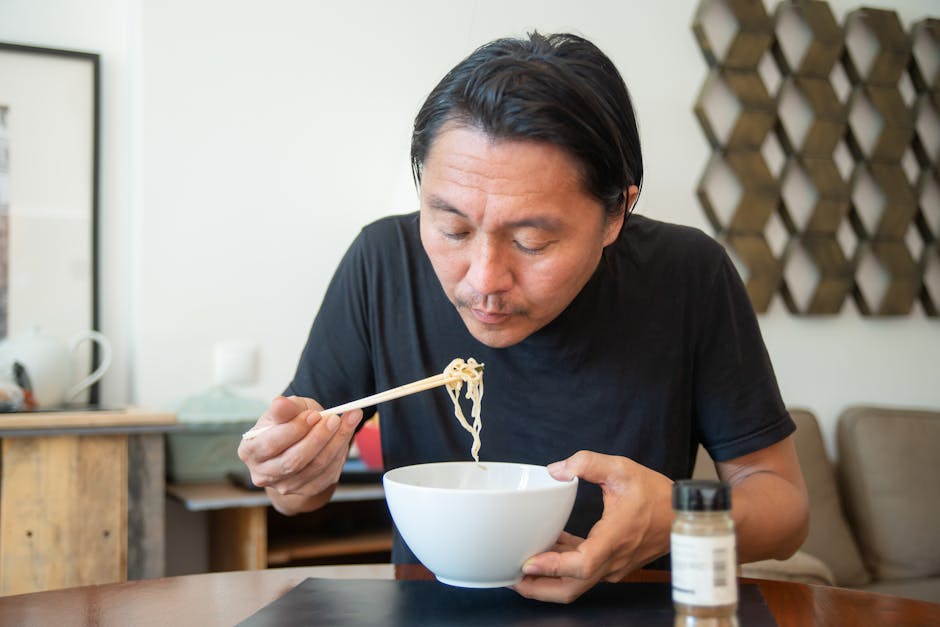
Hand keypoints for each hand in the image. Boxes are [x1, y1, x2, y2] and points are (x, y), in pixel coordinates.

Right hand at [237, 396, 362, 507]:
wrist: (297, 443)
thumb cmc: (288, 423)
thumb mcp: (285, 410)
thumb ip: (284, 408)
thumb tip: (280, 402)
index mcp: (250, 451)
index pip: (271, 443)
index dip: (295, 429)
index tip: (315, 414)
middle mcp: (263, 474)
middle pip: (294, 460)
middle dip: (318, 438)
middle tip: (335, 418)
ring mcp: (284, 486)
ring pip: (315, 467)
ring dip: (335, 443)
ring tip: (349, 420)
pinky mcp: (306, 490)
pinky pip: (327, 473)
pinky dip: (340, 452)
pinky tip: (346, 434)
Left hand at [512, 450, 673, 603]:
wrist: (683, 513)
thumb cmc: (656, 494)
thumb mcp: (622, 469)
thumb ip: (587, 464)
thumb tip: (556, 470)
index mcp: (615, 539)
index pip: (581, 564)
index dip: (552, 567)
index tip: (528, 563)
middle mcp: (613, 560)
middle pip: (572, 587)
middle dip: (539, 588)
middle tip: (512, 578)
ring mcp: (613, 567)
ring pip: (576, 584)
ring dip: (548, 578)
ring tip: (522, 566)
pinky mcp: (613, 565)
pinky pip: (583, 572)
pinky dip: (563, 567)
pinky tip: (549, 549)